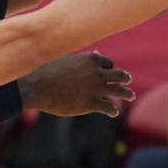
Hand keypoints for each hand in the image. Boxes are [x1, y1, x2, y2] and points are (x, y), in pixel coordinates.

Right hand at [18, 51, 134, 116]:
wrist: (37, 87)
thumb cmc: (48, 71)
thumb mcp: (66, 60)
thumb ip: (82, 59)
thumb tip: (95, 54)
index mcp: (91, 59)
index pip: (107, 62)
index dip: (108, 67)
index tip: (109, 71)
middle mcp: (97, 72)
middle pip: (118, 74)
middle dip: (124, 78)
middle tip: (128, 80)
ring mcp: (96, 88)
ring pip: (119, 90)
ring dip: (126, 93)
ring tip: (130, 96)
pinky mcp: (91, 103)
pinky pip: (108, 107)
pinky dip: (113, 110)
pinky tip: (114, 112)